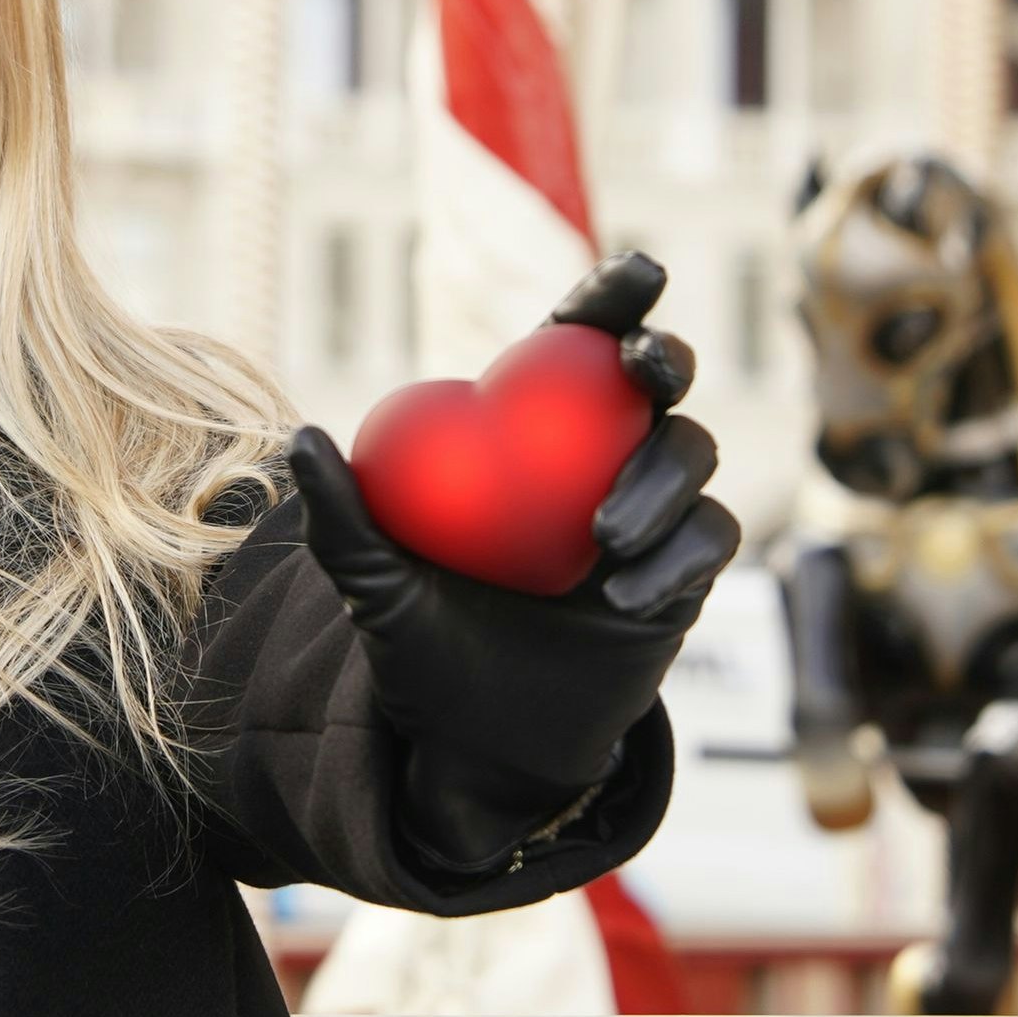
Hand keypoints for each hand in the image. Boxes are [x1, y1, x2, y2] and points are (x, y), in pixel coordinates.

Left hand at [292, 253, 741, 873]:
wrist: (486, 741)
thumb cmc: (425, 645)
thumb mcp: (378, 589)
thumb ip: (346, 521)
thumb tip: (306, 440)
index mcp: (533, 427)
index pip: (579, 340)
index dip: (613, 296)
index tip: (632, 275)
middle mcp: (603, 454)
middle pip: (659, 378)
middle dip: (666, 354)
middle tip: (641, 370)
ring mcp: (654, 510)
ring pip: (692, 454)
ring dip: (658, 480)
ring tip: (601, 538)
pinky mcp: (688, 572)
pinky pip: (710, 539)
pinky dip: (678, 555)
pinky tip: (624, 595)